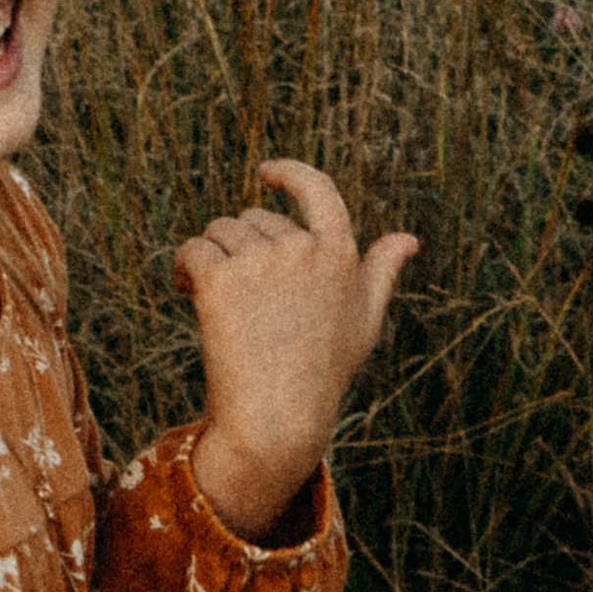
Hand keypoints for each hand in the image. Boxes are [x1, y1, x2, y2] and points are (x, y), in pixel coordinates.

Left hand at [179, 162, 416, 541]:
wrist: (278, 419)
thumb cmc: (321, 372)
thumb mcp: (362, 321)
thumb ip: (382, 273)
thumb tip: (409, 239)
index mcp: (339, 252)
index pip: (318, 188)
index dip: (291, 174)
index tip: (267, 172)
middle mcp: (302, 249)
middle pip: (254, 218)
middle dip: (241, 247)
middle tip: (240, 296)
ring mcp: (260, 261)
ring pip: (220, 232)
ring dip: (212, 257)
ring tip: (216, 301)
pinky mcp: (221, 279)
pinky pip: (192, 249)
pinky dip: (183, 268)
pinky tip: (185, 292)